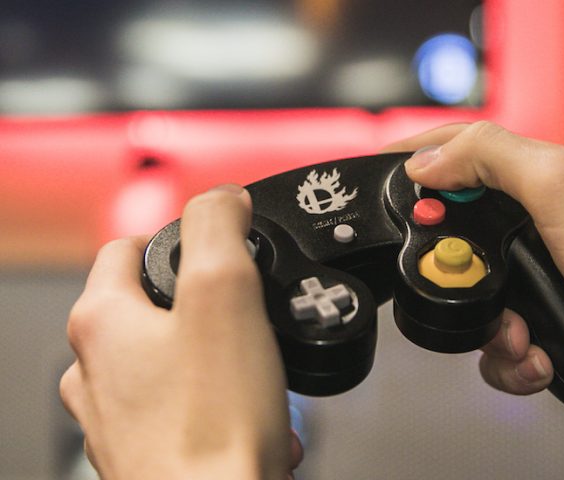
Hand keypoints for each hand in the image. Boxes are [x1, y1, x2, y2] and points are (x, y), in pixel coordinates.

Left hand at [60, 185, 301, 478]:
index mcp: (101, 321)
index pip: (126, 247)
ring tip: (255, 368)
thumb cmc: (213, 423)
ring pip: (169, 356)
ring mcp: (117, 414)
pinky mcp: (146, 448)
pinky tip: (253, 412)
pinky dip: (218, 399)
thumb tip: (222, 197)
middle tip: (246, 314)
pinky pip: (184, 404)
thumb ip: (218, 225)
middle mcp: (96, 369)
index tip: (216, 249)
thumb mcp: (224, 290)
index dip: (175, 237)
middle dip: (203, 302)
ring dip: (215, 353)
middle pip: (150, 304)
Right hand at [384, 121, 563, 428]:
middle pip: (451, 230)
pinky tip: (539, 355)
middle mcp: (532, 229)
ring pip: (464, 295)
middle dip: (447, 263)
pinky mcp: (536, 327)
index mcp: (536, 185)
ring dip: (485, 324)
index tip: (380, 166)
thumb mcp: (560, 190)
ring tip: (519, 332)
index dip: (419, 152)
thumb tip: (427, 161)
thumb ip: (491, 159)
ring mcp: (532, 280)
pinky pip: (490, 346)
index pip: (463, 150)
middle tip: (453, 274)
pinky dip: (509, 360)